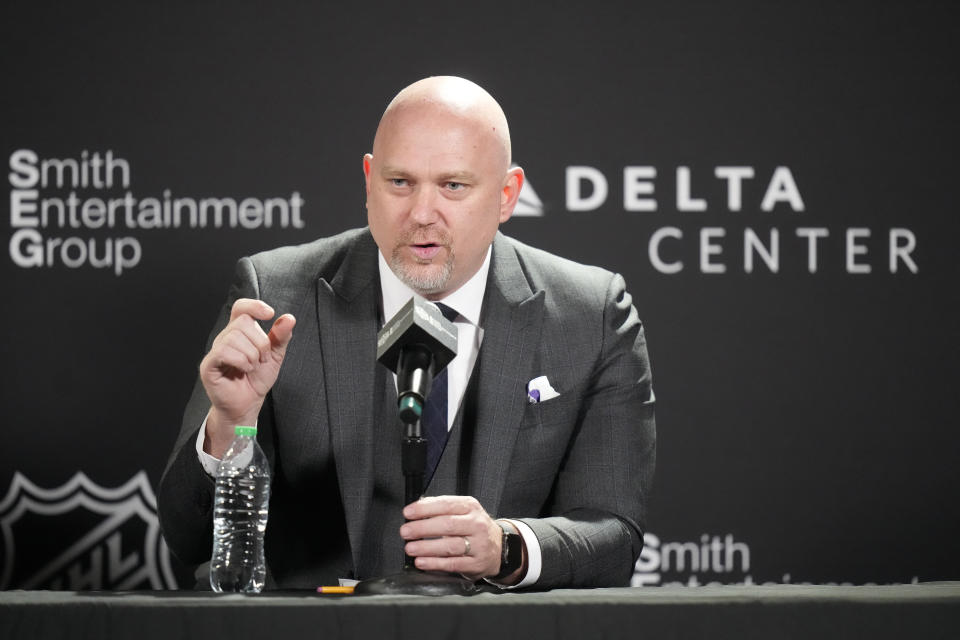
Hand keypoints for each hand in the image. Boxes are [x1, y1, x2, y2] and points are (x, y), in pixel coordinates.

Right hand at [199, 298, 294, 456]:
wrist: (247, 404)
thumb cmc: (257, 380)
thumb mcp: (275, 356)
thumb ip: (281, 337)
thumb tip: (289, 318)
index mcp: (240, 333)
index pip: (241, 308)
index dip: (254, 305)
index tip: (270, 313)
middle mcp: (225, 338)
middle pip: (243, 322)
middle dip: (260, 342)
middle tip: (262, 359)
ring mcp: (215, 351)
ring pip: (235, 337)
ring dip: (252, 354)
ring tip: (252, 367)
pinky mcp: (209, 365)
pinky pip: (224, 352)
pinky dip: (241, 361)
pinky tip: (244, 370)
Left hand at [400, 496, 504, 581]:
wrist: (500, 548)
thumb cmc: (475, 528)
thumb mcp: (464, 511)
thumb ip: (442, 509)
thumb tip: (417, 509)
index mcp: (470, 507)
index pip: (445, 504)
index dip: (424, 509)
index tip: (408, 513)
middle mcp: (476, 524)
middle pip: (447, 524)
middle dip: (422, 528)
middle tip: (405, 531)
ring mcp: (478, 545)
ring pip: (450, 545)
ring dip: (426, 547)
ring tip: (410, 548)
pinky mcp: (476, 563)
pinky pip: (453, 564)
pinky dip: (434, 563)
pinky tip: (421, 561)